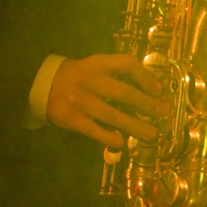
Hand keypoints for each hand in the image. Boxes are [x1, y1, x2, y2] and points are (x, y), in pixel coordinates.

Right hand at [46, 53, 168, 148]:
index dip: (145, 76)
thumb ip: (116, 72)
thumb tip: (149, 86)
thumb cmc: (77, 76)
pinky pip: (94, 130)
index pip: (125, 64)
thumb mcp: (94, 65)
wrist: (42, 84)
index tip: (159, 89)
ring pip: (112, 115)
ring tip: (151, 133)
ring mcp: (80, 100)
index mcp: (97, 64)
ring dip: (134, 125)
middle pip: (123, 92)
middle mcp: (90, 80)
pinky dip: (109, 137)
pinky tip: (121, 142)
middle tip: (163, 113)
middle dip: (146, 104)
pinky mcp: (72, 118)